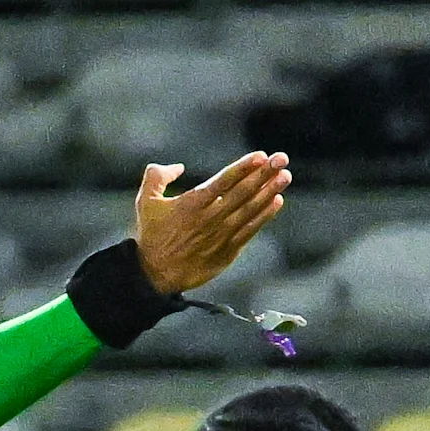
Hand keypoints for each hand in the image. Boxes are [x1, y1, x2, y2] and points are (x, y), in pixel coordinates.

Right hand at [134, 152, 291, 294]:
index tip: (261, 155)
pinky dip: (264, 216)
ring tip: (284, 176)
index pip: (224, 180)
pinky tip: (277, 202)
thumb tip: (178, 167)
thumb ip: (157, 177)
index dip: (244, 167)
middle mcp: (210, 217)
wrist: (153, 275)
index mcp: (192, 203)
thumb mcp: (145, 202)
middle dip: (264, 174)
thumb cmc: (152, 236)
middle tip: (281, 159)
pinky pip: (250, 230)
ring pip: (250, 209)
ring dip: (269, 191)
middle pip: (242, 191)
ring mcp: (220, 235)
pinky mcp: (227, 251)